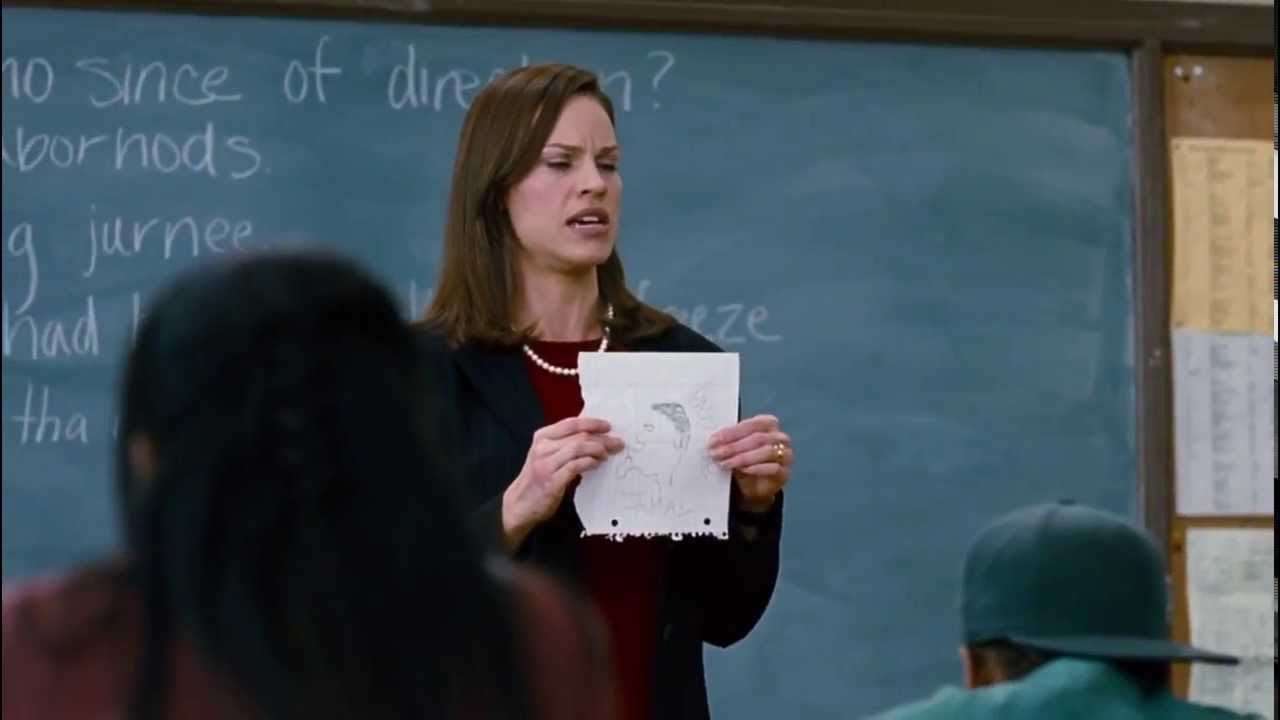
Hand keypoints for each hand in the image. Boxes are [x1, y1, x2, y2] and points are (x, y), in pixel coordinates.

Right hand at [502, 416, 623, 550]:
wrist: (520, 504)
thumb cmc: (538, 478)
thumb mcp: (548, 455)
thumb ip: (565, 445)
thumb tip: (595, 438)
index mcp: (542, 437)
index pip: (571, 423)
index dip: (592, 423)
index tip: (608, 427)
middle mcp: (543, 447)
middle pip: (578, 436)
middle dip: (602, 438)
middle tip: (617, 443)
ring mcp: (546, 464)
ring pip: (578, 448)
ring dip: (597, 450)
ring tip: (607, 455)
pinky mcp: (551, 481)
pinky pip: (575, 466)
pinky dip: (589, 463)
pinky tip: (597, 464)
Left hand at [707, 414, 791, 512]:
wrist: (754, 485)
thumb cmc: (745, 461)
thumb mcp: (736, 448)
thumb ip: (729, 441)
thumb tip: (713, 440)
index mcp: (768, 424)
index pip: (751, 424)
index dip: (731, 432)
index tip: (714, 440)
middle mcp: (779, 437)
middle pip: (758, 438)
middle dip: (734, 446)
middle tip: (716, 453)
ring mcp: (785, 455)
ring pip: (766, 451)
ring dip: (742, 457)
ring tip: (725, 463)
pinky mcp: (784, 473)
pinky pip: (773, 468)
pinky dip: (756, 468)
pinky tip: (743, 470)